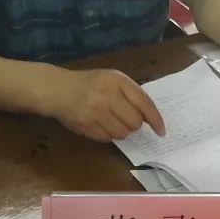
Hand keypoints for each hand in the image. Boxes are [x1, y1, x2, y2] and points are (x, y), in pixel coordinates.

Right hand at [45, 68, 165, 141]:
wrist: (58, 89)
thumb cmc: (90, 83)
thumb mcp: (112, 79)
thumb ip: (131, 94)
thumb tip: (149, 118)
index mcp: (117, 81)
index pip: (143, 102)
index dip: (155, 119)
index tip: (161, 131)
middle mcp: (106, 96)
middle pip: (134, 122)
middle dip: (134, 125)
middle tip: (126, 119)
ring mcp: (95, 112)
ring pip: (122, 133)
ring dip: (121, 131)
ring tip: (111, 120)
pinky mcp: (86, 126)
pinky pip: (107, 139)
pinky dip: (108, 135)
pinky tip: (100, 124)